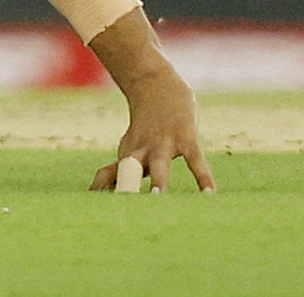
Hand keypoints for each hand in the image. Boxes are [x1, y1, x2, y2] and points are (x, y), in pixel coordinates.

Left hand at [87, 10, 216, 193]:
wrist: (157, 85)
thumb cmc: (143, 126)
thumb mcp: (127, 148)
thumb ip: (113, 173)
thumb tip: (93, 194)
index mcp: (126, 158)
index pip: (107, 178)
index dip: (102, 193)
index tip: (99, 216)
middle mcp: (141, 153)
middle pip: (129, 173)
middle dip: (127, 189)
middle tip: (125, 210)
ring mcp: (164, 145)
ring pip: (160, 167)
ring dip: (158, 181)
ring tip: (158, 196)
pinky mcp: (186, 138)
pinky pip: (195, 160)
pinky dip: (203, 177)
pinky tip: (210, 194)